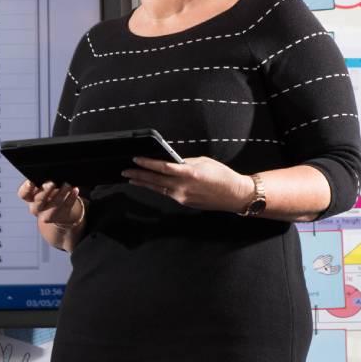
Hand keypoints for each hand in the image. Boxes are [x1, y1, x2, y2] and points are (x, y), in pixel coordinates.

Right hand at [17, 179, 85, 229]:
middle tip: (52, 183)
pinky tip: (75, 190)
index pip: (23, 194)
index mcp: (29, 198)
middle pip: (38, 201)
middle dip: (45, 192)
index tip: (31, 182)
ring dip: (61, 194)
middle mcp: (36, 207)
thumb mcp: (43, 187)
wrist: (57, 211)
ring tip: (67, 184)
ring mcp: (47, 214)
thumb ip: (43, 181)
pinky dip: (71, 198)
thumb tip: (51, 175)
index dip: (26, 189)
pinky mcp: (60, 217)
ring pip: (53, 206)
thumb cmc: (48, 193)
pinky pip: (66, 208)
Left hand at [121, 155, 250, 211]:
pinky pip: (167, 193)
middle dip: (138, 175)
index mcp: (188, 173)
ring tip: (131, 178)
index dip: (147, 163)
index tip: (135, 159)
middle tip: (125, 171)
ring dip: (144, 183)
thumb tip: (171, 161)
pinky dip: (157, 188)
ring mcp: (182, 196)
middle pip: (155, 180)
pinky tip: (150, 184)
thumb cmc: (222, 176)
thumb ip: (185, 162)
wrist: (235, 195)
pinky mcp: (184, 202)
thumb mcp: (203, 162)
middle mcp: (183, 186)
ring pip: (159, 188)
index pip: (162, 167)